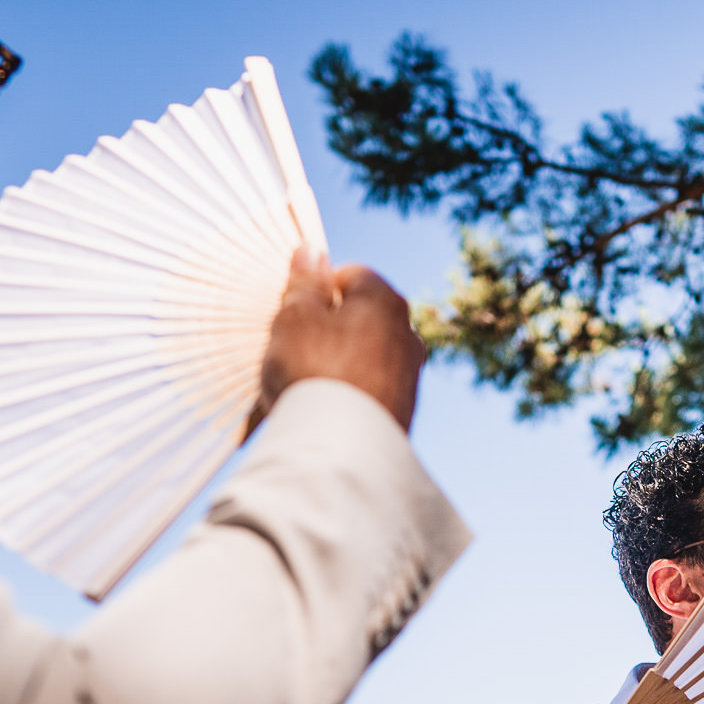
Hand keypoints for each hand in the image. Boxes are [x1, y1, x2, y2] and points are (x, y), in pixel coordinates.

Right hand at [262, 252, 425, 430]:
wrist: (342, 453)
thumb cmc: (314, 373)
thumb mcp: (295, 318)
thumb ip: (303, 282)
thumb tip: (311, 249)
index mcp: (385, 300)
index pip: (349, 274)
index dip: (317, 289)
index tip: (293, 312)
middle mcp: (407, 334)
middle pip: (358, 317)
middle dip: (328, 327)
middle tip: (294, 349)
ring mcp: (409, 375)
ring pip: (364, 354)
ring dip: (337, 362)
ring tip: (305, 386)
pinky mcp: (404, 411)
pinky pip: (369, 389)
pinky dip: (349, 393)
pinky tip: (324, 411)